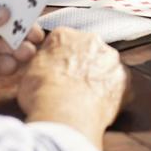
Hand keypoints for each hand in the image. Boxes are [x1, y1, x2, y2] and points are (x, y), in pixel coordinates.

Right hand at [17, 27, 128, 149]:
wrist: (65, 114)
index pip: (62, 42)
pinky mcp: (124, 80)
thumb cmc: (42, 94)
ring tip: (85, 100)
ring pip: (105, 66)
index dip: (58, 59)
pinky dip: (111, 95)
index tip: (56, 73)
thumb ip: (38, 63)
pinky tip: (100, 108)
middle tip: (71, 87)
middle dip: (81, 65)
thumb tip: (41, 66)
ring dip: (98, 78)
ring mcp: (110, 59)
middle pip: (87, 50)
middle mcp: (91, 40)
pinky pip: (119, 86)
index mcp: (64, 35)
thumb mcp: (26, 73)